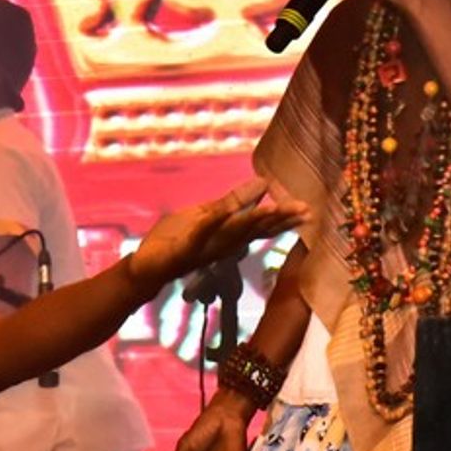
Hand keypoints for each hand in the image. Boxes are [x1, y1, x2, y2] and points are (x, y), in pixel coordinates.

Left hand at [127, 178, 306, 289]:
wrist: (145, 267)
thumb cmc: (175, 240)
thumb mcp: (205, 215)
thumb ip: (231, 202)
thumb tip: (261, 184)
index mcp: (228, 234)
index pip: (259, 223)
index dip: (281, 215)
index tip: (305, 207)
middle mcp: (222, 242)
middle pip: (254, 229)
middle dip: (279, 219)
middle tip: (305, 211)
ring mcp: (203, 247)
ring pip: (233, 231)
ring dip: (253, 219)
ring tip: (274, 207)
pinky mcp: (183, 250)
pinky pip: (197, 235)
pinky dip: (208, 224)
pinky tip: (219, 213)